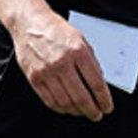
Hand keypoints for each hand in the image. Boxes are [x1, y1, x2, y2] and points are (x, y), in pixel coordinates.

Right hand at [8, 7, 113, 121]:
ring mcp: (47, 72)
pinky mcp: (35, 79)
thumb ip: (91, 61)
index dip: (104, 99)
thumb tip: (100, 83)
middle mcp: (62, 63)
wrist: (29, 23)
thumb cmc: (56, 30)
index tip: (107, 107)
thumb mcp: (80, 39)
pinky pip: (50, 101)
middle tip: (97, 115)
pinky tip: (67, 108)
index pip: (96, 83)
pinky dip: (61, 109)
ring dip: (77, 112)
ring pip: (66, 102)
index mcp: (78, 51)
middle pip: (81, 97)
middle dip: (92, 110)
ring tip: (82, 112)